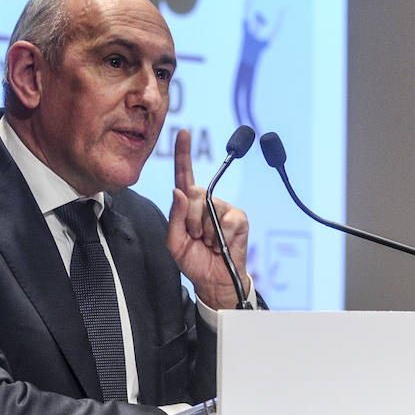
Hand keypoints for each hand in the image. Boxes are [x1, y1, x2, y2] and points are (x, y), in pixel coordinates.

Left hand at [165, 129, 249, 309]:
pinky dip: (221, 237)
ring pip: (209, 209)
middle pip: (194, 194)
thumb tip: (179, 191)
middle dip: (190, 220)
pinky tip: (221, 246)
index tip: (183, 133)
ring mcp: (224, 208)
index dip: (183, 154)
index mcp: (188, 205)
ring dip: (205, 232)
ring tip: (209, 244)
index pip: (184, 175)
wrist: (215, 281)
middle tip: (196, 238)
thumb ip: (175, 217)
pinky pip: (226, 221)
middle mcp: (207, 201)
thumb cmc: (193, 260)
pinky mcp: (239, 218)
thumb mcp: (175, 243)